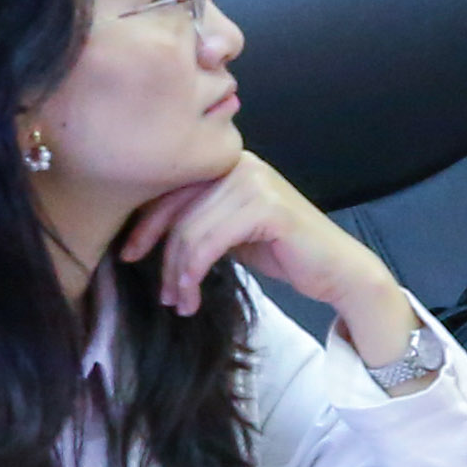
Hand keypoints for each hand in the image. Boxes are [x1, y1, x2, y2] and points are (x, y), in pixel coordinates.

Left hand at [122, 155, 413, 356]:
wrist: (337, 269)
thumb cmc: (284, 252)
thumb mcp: (230, 230)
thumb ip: (198, 219)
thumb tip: (144, 233)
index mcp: (228, 163)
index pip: (170, 188)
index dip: (143, 224)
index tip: (128, 255)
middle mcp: (239, 164)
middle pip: (176, 211)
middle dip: (162, 257)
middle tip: (163, 294)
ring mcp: (254, 182)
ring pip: (189, 231)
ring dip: (178, 275)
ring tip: (180, 302)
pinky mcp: (265, 206)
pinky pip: (209, 242)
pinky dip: (193, 275)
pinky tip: (194, 297)